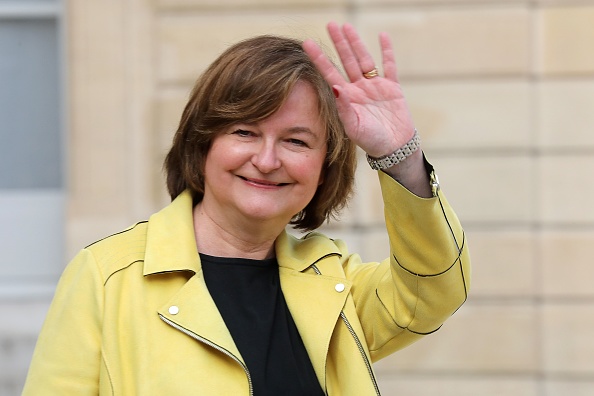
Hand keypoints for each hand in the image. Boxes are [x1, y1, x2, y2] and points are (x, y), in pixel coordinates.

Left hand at [303, 22, 431, 196]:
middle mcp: (358, 89)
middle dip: (339, 43)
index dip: (319, 58)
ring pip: (364, 60)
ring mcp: (375, 87)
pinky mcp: (392, 88)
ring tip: (347, 27)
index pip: (329, 73)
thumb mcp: (353, 127)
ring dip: (356, 43)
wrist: (394, 149)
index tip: (307, 43)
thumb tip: (335, 86)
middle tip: (330, 25)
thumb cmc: (371, 142)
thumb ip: (344, 108)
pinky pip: (389, 66)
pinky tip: (382, 36)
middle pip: (346, 61)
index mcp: (346, 98)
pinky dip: (387, 51)